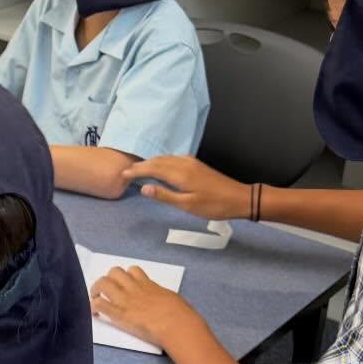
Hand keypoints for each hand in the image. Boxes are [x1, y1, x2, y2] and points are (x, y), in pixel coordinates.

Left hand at [89, 266, 193, 349]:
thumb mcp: (170, 298)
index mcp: (148, 285)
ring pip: (103, 283)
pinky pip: (99, 304)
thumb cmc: (180, 314)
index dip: (125, 275)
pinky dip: (93, 306)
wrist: (176, 325)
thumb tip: (159, 298)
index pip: (133, 270)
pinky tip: (94, 312)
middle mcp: (134, 289)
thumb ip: (159, 295)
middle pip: (114, 272)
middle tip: (106, 290)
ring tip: (96, 297)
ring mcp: (125, 300)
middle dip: (108, 278)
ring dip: (96, 288)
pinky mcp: (119, 314)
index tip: (123, 283)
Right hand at [121, 155, 250, 222]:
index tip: (123, 174)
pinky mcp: (196, 164)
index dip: (137, 170)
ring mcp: (191, 162)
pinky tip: (161, 167)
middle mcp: (184, 163)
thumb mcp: (187, 205)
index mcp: (180, 173)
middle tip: (127, 171)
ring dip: (151, 162)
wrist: (239, 198)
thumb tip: (144, 188)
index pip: (152, 168)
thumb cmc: (213, 205)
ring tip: (139, 169)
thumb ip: (165, 195)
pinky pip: (173, 159)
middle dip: (141, 165)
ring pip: (165, 158)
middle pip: (157, 160)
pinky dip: (162, 162)